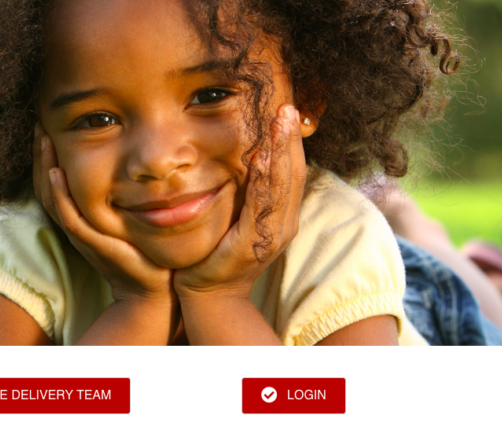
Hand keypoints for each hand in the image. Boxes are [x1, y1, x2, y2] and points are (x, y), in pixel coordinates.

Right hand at [32, 124, 173, 302]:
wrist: (154, 286)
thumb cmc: (144, 249)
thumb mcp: (128, 214)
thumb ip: (123, 192)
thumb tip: (133, 160)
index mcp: (80, 216)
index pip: (53, 181)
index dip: (46, 155)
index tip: (48, 127)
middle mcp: (75, 223)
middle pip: (45, 184)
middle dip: (41, 154)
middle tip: (40, 125)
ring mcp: (81, 233)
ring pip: (51, 196)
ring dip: (45, 166)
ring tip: (44, 139)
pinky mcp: (91, 242)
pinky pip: (67, 215)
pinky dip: (59, 194)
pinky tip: (56, 172)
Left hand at [172, 104, 307, 299]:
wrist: (207, 293)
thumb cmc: (217, 252)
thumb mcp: (236, 215)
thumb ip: (245, 191)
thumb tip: (246, 156)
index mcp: (282, 215)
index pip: (292, 171)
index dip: (291, 141)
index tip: (287, 110)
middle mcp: (284, 224)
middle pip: (294, 173)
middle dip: (290, 138)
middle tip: (288, 106)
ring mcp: (271, 235)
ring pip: (282, 185)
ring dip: (281, 150)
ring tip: (280, 121)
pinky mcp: (253, 244)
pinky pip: (261, 206)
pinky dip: (263, 181)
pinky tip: (260, 158)